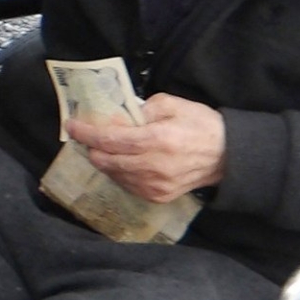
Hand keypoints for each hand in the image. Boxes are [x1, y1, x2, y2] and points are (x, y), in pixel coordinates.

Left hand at [68, 95, 226, 203]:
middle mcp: (153, 166)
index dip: (86, 133)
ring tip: (104, 147)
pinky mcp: (158, 196)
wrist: (227, 156)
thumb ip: (141, 109)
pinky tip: (122, 160)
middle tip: (87, 135)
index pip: (109, 139)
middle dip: (91, 146)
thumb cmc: (200, 124)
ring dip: (104, 159)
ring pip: (113, 174)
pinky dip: (118, 171)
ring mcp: (155, 185)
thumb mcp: (173, 104)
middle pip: (105, 160)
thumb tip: (116, 118)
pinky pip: (126, 184)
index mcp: (157, 140)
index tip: (71, 125)